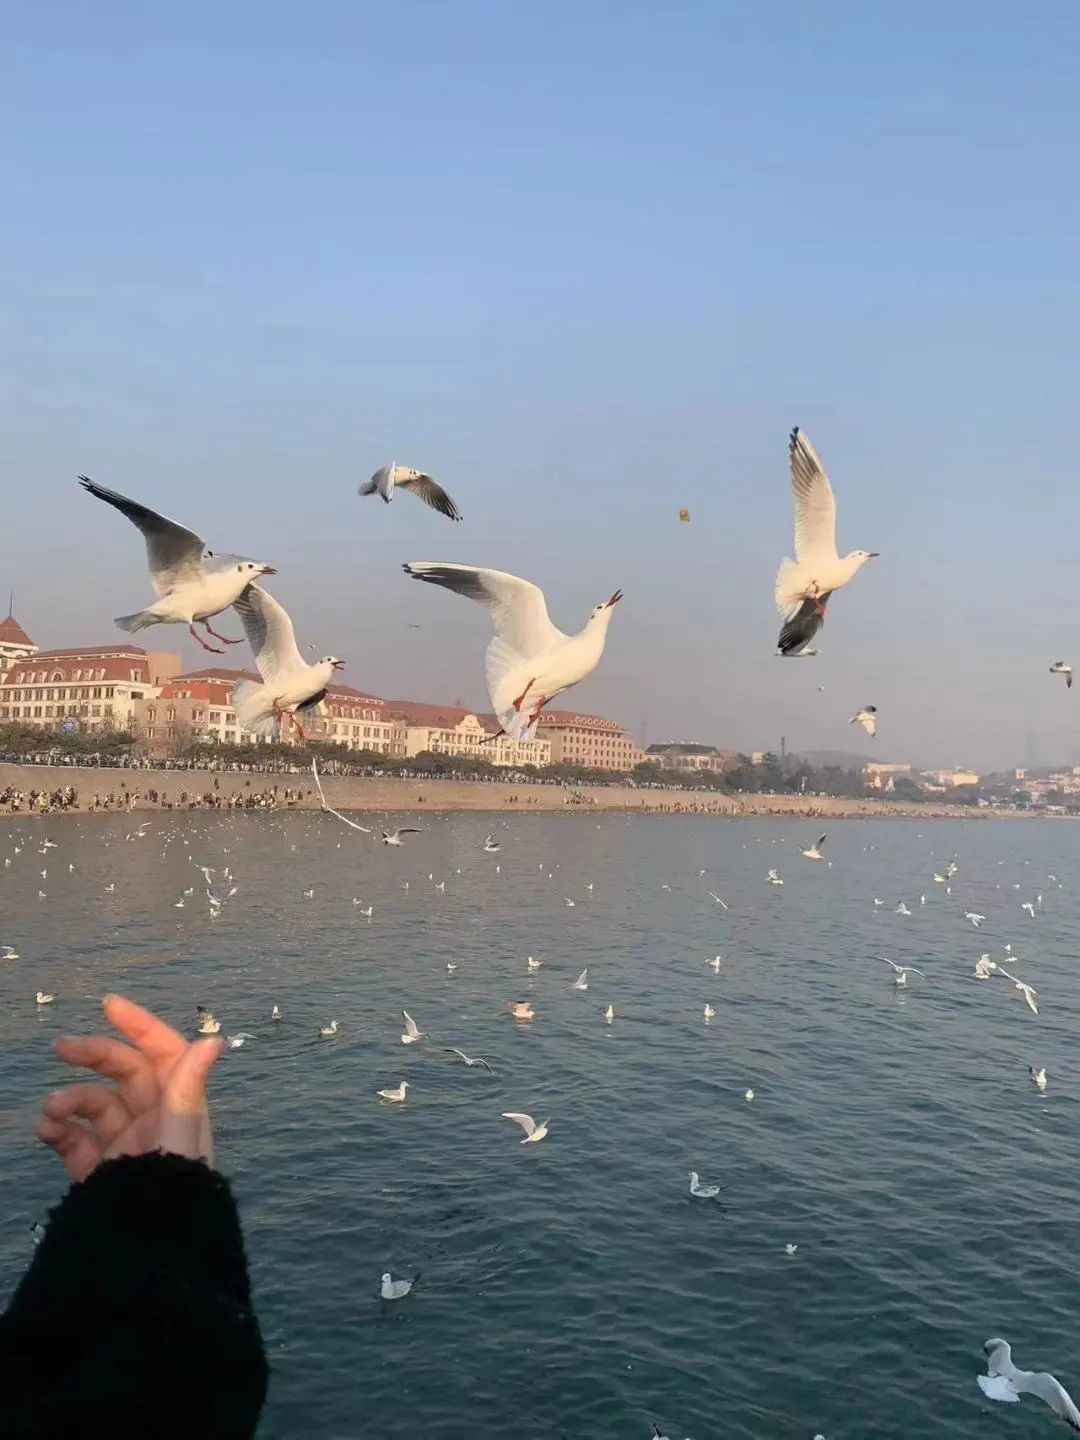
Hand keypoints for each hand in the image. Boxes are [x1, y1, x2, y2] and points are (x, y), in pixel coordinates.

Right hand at [37, 994, 221, 1180]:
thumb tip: (213, 1039)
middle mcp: (154, 1119)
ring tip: (52, 1111)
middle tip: (61, 1047)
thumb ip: (190, 1088)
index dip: (140, 1026)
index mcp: (179, 1104)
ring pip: (95, 1105)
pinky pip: (75, 1141)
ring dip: (71, 1099)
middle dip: (94, 1055)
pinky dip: (59, 1130)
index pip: (163, 1053)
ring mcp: (125, 1144)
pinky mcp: (100, 1172)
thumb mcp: (182, 1136)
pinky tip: (46, 1131)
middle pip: (124, 1072)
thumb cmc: (174, 1191)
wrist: (150, 1256)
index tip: (109, 1005)